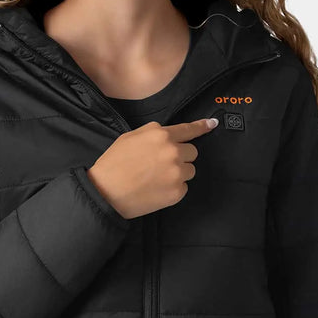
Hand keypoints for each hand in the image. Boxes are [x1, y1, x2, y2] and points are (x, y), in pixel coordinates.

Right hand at [86, 117, 218, 219]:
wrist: (106, 192)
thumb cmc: (114, 164)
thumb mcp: (130, 137)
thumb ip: (152, 133)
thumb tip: (167, 134)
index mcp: (161, 135)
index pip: (188, 130)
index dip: (202, 127)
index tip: (212, 124)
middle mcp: (173, 152)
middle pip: (192, 152)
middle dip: (181, 157)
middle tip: (162, 165)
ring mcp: (177, 173)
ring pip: (190, 170)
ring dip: (179, 173)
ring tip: (157, 178)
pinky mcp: (177, 192)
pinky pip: (184, 187)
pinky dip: (174, 189)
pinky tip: (157, 189)